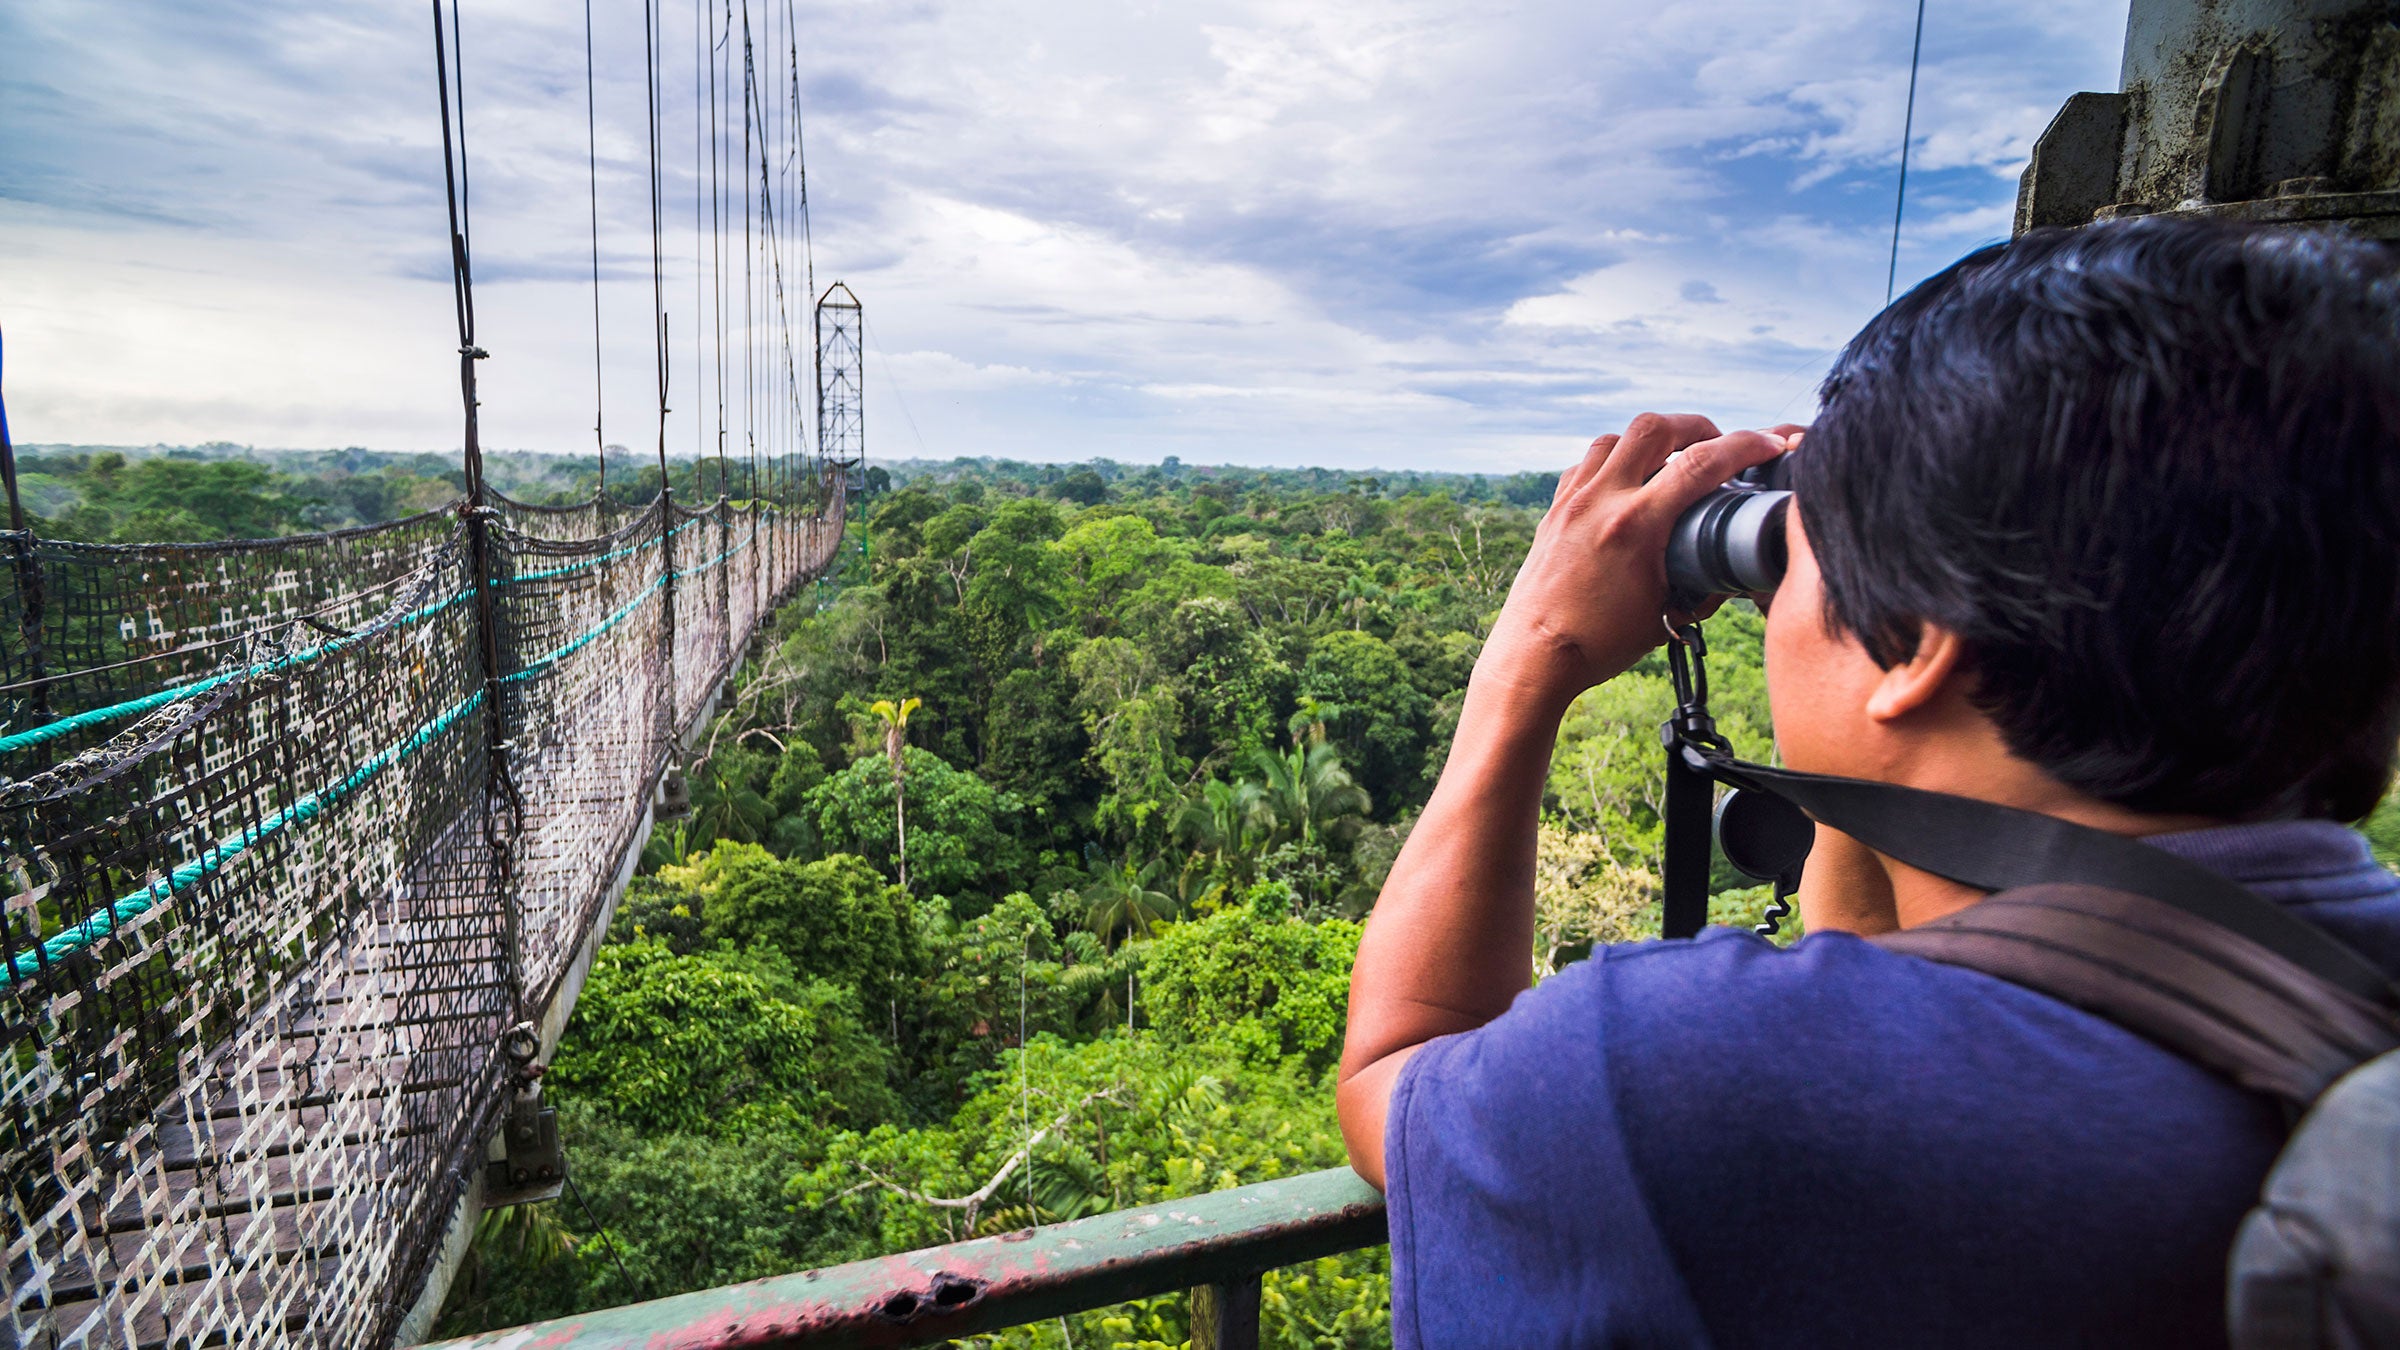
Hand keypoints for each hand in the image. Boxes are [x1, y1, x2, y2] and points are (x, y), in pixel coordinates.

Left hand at [1477, 413, 1789, 716]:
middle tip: (1717, 443)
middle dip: (1695, 427)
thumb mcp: (1667, 615)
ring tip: (1672, 459)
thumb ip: (1706, 586)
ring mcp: (1571, 502)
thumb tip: (1735, 570)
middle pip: (1653, 428)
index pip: (1700, 463)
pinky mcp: (1554, 511)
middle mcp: (1599, 502)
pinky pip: (1586, 464)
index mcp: (1634, 526)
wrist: (1534, 658)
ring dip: (1651, 440)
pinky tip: (1628, 482)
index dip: (1745, 445)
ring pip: (1615, 438)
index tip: (1770, 444)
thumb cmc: (1598, 644)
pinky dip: (1614, 461)